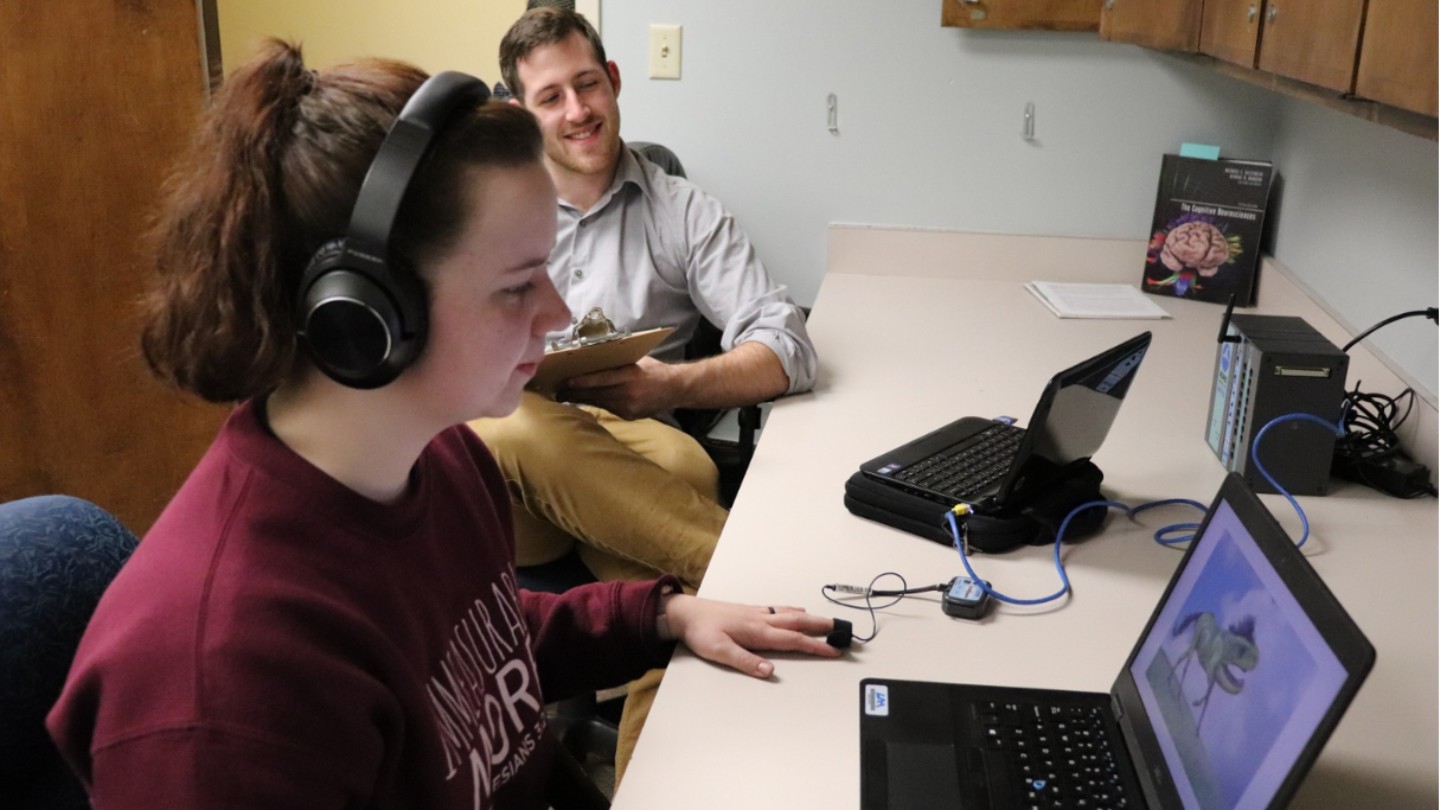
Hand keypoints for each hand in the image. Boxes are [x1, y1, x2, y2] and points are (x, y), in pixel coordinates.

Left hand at [558, 356, 678, 419]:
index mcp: (630, 375)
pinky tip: (585, 399)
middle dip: (574, 392)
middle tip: (557, 389)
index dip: (581, 381)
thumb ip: (617, 362)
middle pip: (595, 393)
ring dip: (581, 398)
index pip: (601, 379)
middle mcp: (628, 393)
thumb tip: (592, 359)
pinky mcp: (629, 416)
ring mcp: (628, 407)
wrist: (676, 389)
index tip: (565, 381)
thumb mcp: (637, 360)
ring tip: (565, 395)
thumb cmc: (654, 370)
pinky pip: (607, 408)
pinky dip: (596, 402)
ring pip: (598, 402)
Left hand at [657, 594, 843, 678]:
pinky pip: (779, 609)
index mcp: (757, 631)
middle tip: (843, 631)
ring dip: (811, 618)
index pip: (793, 640)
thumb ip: (745, 661)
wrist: (685, 612)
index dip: (816, 646)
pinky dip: (794, 611)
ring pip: (791, 614)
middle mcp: (761, 619)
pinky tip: (796, 611)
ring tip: (828, 622)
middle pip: (799, 622)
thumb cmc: (701, 632)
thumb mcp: (719, 651)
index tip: (835, 650)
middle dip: (822, 627)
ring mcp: (757, 613)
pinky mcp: (750, 610)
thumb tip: (769, 671)